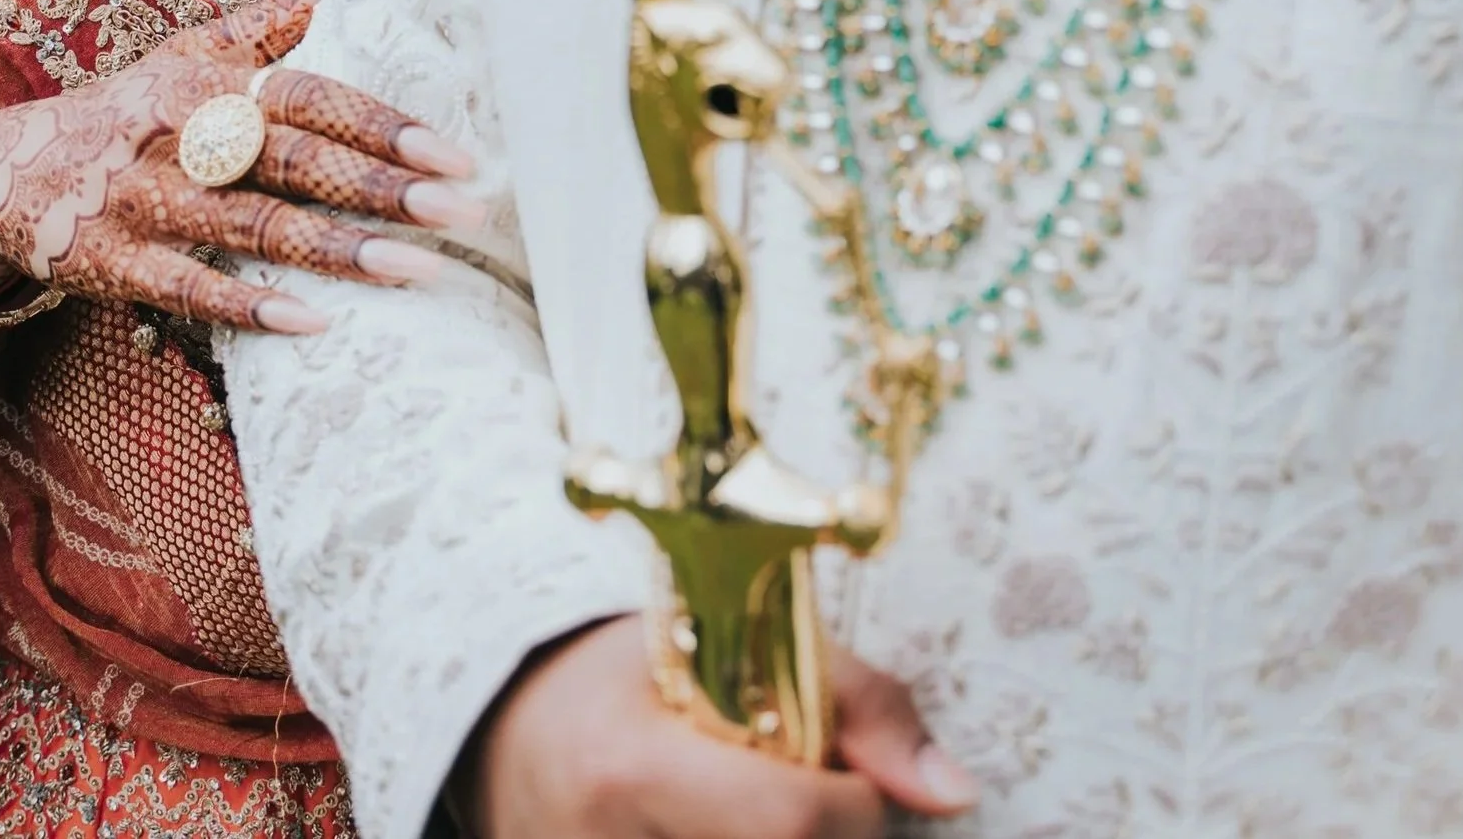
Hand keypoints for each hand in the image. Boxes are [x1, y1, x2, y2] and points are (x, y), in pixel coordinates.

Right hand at [0, 0, 479, 333]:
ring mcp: (144, 200)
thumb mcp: (193, 53)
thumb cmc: (133, 109)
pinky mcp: (107, 261)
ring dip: (340, 251)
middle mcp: (181, 134)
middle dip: (385, 187)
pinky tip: (316, 323)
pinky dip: (249, 305)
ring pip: (255, 226)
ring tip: (420, 271)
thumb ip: (274, 21)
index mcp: (211, 81)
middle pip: (296, 160)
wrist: (0, 168)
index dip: (384, 122)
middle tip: (466, 210)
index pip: (311, 96)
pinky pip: (187, 288)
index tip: (458, 149)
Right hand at [471, 615, 975, 837]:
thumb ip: (857, 701)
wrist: (509, 733)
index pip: (791, 821)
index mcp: (629, 766)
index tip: (850, 777)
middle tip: (805, 799)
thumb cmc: (632, 674)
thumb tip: (953, 793)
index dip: (854, 804)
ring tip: (753, 810)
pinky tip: (735, 830)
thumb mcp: (732, 642)